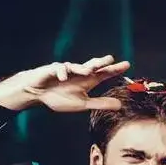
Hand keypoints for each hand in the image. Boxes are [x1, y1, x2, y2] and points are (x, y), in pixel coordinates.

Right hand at [0, 55, 130, 111]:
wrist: (37, 94)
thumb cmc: (59, 97)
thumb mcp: (82, 103)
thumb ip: (100, 103)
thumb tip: (120, 105)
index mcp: (87, 81)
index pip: (104, 74)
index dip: (115, 69)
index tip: (127, 65)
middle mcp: (79, 73)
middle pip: (93, 66)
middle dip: (101, 62)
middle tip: (111, 59)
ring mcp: (66, 70)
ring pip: (76, 66)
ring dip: (82, 68)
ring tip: (88, 72)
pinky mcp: (52, 69)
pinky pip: (59, 69)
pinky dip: (62, 73)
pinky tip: (63, 78)